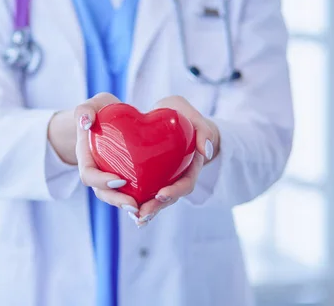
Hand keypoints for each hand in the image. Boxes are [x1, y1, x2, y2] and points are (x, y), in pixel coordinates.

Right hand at [73, 93, 139, 215]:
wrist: (112, 117)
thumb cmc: (101, 110)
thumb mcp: (92, 105)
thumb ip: (84, 110)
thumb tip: (85, 122)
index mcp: (86, 157)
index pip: (88, 175)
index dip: (101, 181)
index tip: (120, 180)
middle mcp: (97, 171)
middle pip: (103, 193)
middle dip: (117, 201)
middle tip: (134, 205)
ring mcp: (111, 177)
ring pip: (118, 197)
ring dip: (131, 206)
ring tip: (146, 211)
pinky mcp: (127, 179)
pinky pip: (132, 193)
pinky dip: (143, 202)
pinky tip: (157, 205)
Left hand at [136, 95, 219, 226]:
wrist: (171, 118)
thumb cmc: (181, 115)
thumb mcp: (191, 115)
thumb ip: (202, 129)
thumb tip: (206, 149)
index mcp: (191, 164)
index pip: (186, 182)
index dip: (175, 191)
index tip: (160, 194)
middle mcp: (178, 175)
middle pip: (170, 197)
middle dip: (157, 207)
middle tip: (142, 213)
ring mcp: (165, 179)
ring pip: (157, 200)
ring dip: (147, 210)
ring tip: (135, 218)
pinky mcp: (151, 178)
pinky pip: (146, 192)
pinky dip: (138, 203)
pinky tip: (128, 211)